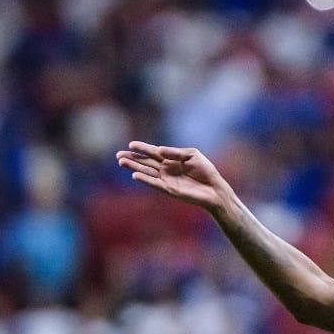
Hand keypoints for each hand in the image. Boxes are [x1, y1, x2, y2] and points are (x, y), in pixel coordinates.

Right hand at [115, 141, 229, 210]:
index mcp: (171, 159)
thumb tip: (159, 149)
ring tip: (122, 162)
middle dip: (132, 158)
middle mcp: (166, 169)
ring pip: (146, 172)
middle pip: (146, 162)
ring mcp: (166, 179)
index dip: (142, 148)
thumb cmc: (205, 170)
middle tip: (118, 155)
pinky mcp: (169, 189)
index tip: (131, 144)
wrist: (214, 188)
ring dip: (134, 167)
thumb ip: (176, 152)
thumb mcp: (192, 155)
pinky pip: (154, 183)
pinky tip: (135, 175)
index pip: (153, 152)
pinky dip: (145, 179)